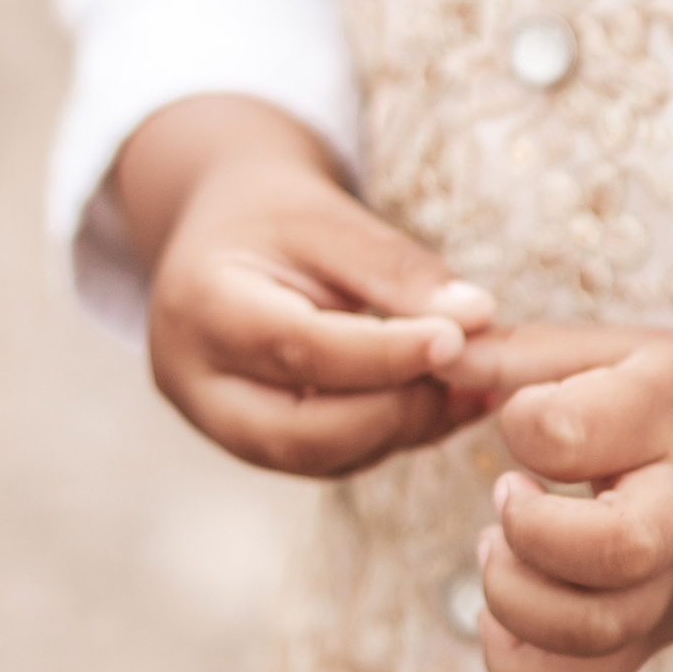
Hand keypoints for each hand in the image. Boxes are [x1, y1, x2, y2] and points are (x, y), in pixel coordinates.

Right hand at [119, 98, 497, 477]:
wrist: (222, 226)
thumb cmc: (276, 213)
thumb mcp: (332, 219)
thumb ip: (397, 270)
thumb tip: (477, 318)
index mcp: (203, 305)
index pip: (300, 349)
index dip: (385, 356)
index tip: (458, 340)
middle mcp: (195, 379)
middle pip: (298, 434)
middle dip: (393, 413)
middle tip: (467, 375)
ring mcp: (214, 420)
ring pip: (315, 458)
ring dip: (399, 431)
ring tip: (466, 388)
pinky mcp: (248, 440)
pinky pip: (323, 458)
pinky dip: (385, 437)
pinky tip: (437, 401)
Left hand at [468, 324, 672, 671]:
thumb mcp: (627, 349)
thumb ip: (524, 353)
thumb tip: (432, 351)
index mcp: (669, 416)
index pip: (570, 432)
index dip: (523, 424)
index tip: (528, 415)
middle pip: (613, 551)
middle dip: (530, 531)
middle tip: (509, 496)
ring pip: (593, 633)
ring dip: (516, 598)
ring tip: (498, 550)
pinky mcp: (660, 634)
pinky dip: (521, 664)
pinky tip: (503, 614)